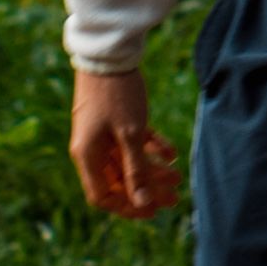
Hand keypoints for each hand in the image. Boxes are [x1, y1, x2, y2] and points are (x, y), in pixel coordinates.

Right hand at [68, 67, 181, 221]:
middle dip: (147, 191)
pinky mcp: (115, 120)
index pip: (103, 197)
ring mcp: (102, 134)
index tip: (153, 210)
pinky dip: (151, 149)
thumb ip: (136, 169)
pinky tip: (172, 153)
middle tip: (175, 197)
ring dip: (152, 171)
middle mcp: (91, 149)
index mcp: (87, 156)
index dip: (128, 208)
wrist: (109, 54)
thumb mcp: (130, 134)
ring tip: (178, 176)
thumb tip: (142, 204)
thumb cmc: (117, 95)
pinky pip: (133, 143)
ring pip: (128, 163)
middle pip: (119, 181)